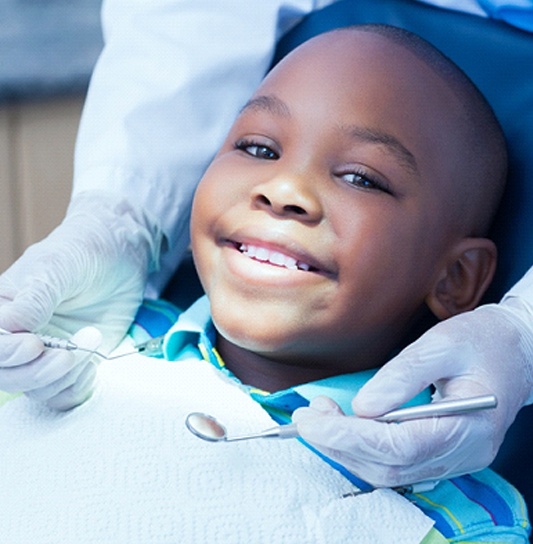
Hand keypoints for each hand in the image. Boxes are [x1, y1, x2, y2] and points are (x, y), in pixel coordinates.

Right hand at [0, 191, 159, 408]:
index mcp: (3, 311)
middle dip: (38, 372)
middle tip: (69, 355)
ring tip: (90, 340)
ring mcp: (47, 353)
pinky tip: (92, 364)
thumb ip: (35, 297)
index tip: (35, 344)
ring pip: (37, 389)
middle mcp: (19, 337)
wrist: (120, 254)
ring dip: (65, 376)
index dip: (7, 354)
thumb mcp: (58, 266)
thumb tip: (13, 327)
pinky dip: (77, 387)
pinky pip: (64, 395)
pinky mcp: (73, 365)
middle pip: (8, 376)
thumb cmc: (83, 251)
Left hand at [293, 302, 532, 486]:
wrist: (515, 350)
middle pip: (389, 467)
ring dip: (346, 449)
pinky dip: (361, 451)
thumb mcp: (442, 344)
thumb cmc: (482, 342)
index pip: (398, 448)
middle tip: (307, 415)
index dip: (349, 436)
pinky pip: (396, 465)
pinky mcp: (442, 454)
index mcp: (469, 427)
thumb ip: (403, 376)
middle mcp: (463, 454)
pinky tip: (341, 428)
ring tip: (318, 417)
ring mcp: (454, 459)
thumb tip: (362, 406)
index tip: (311, 418)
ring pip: (389, 473)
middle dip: (339, 444)